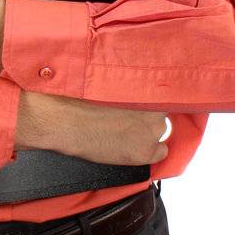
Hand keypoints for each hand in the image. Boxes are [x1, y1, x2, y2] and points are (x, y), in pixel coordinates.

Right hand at [17, 92, 169, 165]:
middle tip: (128, 119)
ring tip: (125, 132)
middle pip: (161, 112)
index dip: (151, 101)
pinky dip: (150, 151)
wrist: (69, 122)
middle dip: (147, 116)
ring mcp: (153, 130)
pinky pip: (161, 152)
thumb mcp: (112, 82)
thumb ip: (130, 84)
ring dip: (147, 132)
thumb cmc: (84, 99)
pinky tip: (134, 148)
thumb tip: (137, 88)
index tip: (143, 105)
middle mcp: (157, 108)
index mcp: (150, 87)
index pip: (164, 94)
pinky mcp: (146, 151)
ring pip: (159, 130)